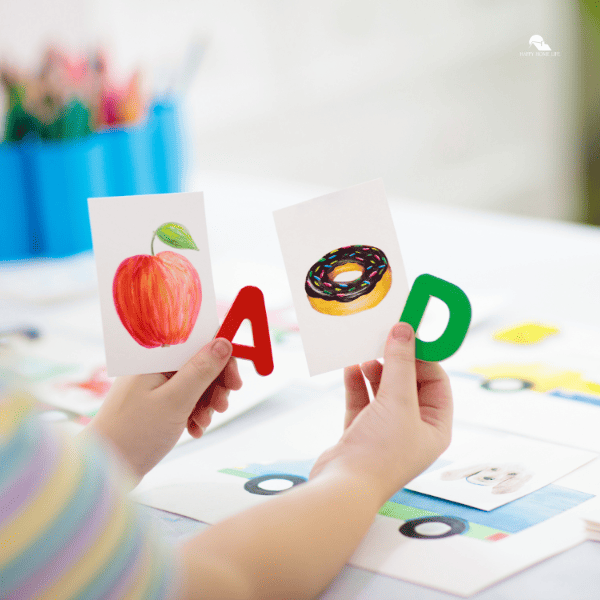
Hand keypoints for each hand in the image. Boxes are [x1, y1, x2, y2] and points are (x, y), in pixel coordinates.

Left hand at [82, 338, 241, 483]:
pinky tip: (194, 429)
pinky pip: (185, 400)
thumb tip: (224, 343)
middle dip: (216, 385)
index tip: (234, 380)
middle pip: (199, 363)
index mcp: (155, 358)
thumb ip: (201, 370)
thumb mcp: (175, 400)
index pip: (197, 342)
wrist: (104, 469)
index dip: (221, 357)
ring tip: (203, 422)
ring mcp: (155, 386)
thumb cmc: (134, 433)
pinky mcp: (156, 404)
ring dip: (207, 403)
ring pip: (195, 384)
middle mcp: (155, 367)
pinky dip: (194, 413)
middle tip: (222, 406)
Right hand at [310, 322, 452, 503]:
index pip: (436, 381)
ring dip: (375, 370)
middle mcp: (413, 428)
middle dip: (396, 360)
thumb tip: (404, 330)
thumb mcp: (397, 402)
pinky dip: (357, 383)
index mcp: (434, 426)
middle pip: (409, 383)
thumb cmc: (380, 453)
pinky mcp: (361, 431)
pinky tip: (350, 367)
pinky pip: (362, 399)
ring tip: (365, 352)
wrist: (343, 488)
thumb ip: (400, 363)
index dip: (423, 356)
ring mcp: (386, 430)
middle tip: (384, 337)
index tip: (407, 333)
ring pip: (384, 390)